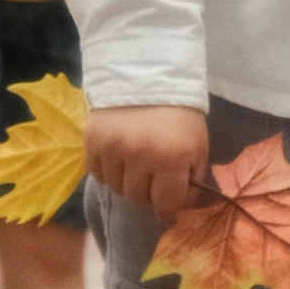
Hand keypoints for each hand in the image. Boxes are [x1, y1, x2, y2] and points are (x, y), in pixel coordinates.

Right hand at [85, 105, 210, 213]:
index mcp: (171, 158)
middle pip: (137, 198)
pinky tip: (120, 158)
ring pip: (116, 188)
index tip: (168, 203)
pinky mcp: (92, 141)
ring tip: (136, 166)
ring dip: (127, 183)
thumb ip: (189, 180)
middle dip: (148, 194)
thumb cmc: (180, 116)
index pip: (166, 203)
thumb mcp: (197, 147)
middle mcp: (140, 156)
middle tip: (153, 179)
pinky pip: (98, 174)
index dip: (168, 207)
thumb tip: (174, 210)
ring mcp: (113, 149)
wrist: (149, 78)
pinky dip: (109, 172)